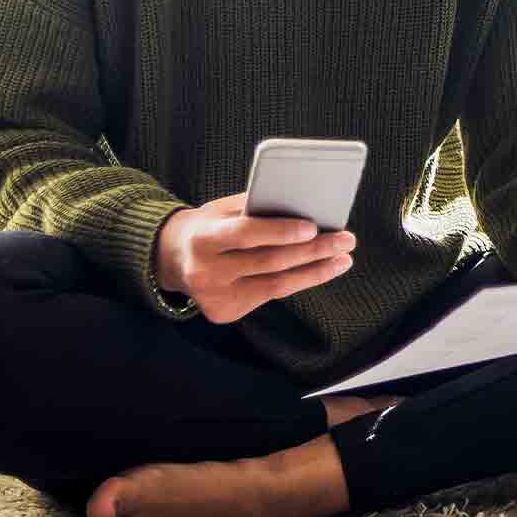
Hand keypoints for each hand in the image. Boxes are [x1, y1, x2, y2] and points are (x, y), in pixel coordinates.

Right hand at [155, 192, 354, 323]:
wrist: (171, 258)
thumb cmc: (208, 226)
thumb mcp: (221, 210)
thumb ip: (254, 208)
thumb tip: (303, 204)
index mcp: (202, 238)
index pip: (246, 234)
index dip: (280, 231)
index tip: (314, 226)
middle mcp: (205, 271)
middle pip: (269, 262)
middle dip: (313, 251)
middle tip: (345, 240)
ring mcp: (214, 296)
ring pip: (275, 285)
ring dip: (315, 271)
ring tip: (342, 259)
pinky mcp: (223, 312)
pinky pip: (269, 295)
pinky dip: (297, 282)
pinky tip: (320, 271)